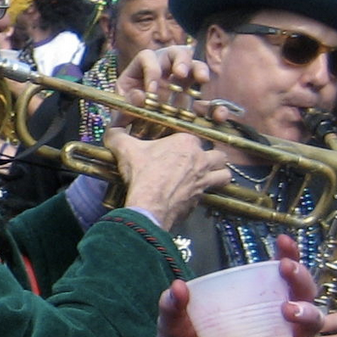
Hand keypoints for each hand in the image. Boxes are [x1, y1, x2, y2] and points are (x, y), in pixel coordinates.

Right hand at [108, 127, 230, 231]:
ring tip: (208, 176)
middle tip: (196, 162)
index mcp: (186, 142)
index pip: (193, 137)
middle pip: (217, 154)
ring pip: (224, 173)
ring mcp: (204, 179)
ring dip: (219, 174)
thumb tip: (112, 132)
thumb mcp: (125, 149)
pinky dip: (207, 193)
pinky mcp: (202, 198)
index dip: (184, 143)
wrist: (150, 205)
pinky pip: (213, 193)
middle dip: (210, 157)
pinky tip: (196, 193)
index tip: (173, 149)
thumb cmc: (143, 174)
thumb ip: (117, 136)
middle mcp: (201, 159)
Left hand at [116, 45, 208, 114]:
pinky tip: (214, 108)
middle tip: (181, 74)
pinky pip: (203, 92)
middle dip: (180, 60)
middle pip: (176, 52)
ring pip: (194, 64)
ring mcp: (181, 76)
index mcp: (143, 65)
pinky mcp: (192, 91)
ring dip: (199, 69)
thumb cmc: (129, 106)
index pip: (147, 57)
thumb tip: (141, 96)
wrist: (138, 123)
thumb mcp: (123, 104)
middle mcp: (164, 65)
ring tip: (202, 79)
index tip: (152, 91)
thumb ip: (128, 101)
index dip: (151, 70)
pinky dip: (210, 96)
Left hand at [153, 242, 322, 336]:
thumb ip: (172, 307)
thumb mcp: (172, 327)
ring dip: (309, 315)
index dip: (290, 257)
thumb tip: (178, 288)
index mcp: (252, 305)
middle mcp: (273, 324)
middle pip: (304, 297)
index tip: (283, 243)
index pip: (279, 277)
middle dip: (301, 281)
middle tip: (286, 272)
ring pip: (312, 328)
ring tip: (290, 311)